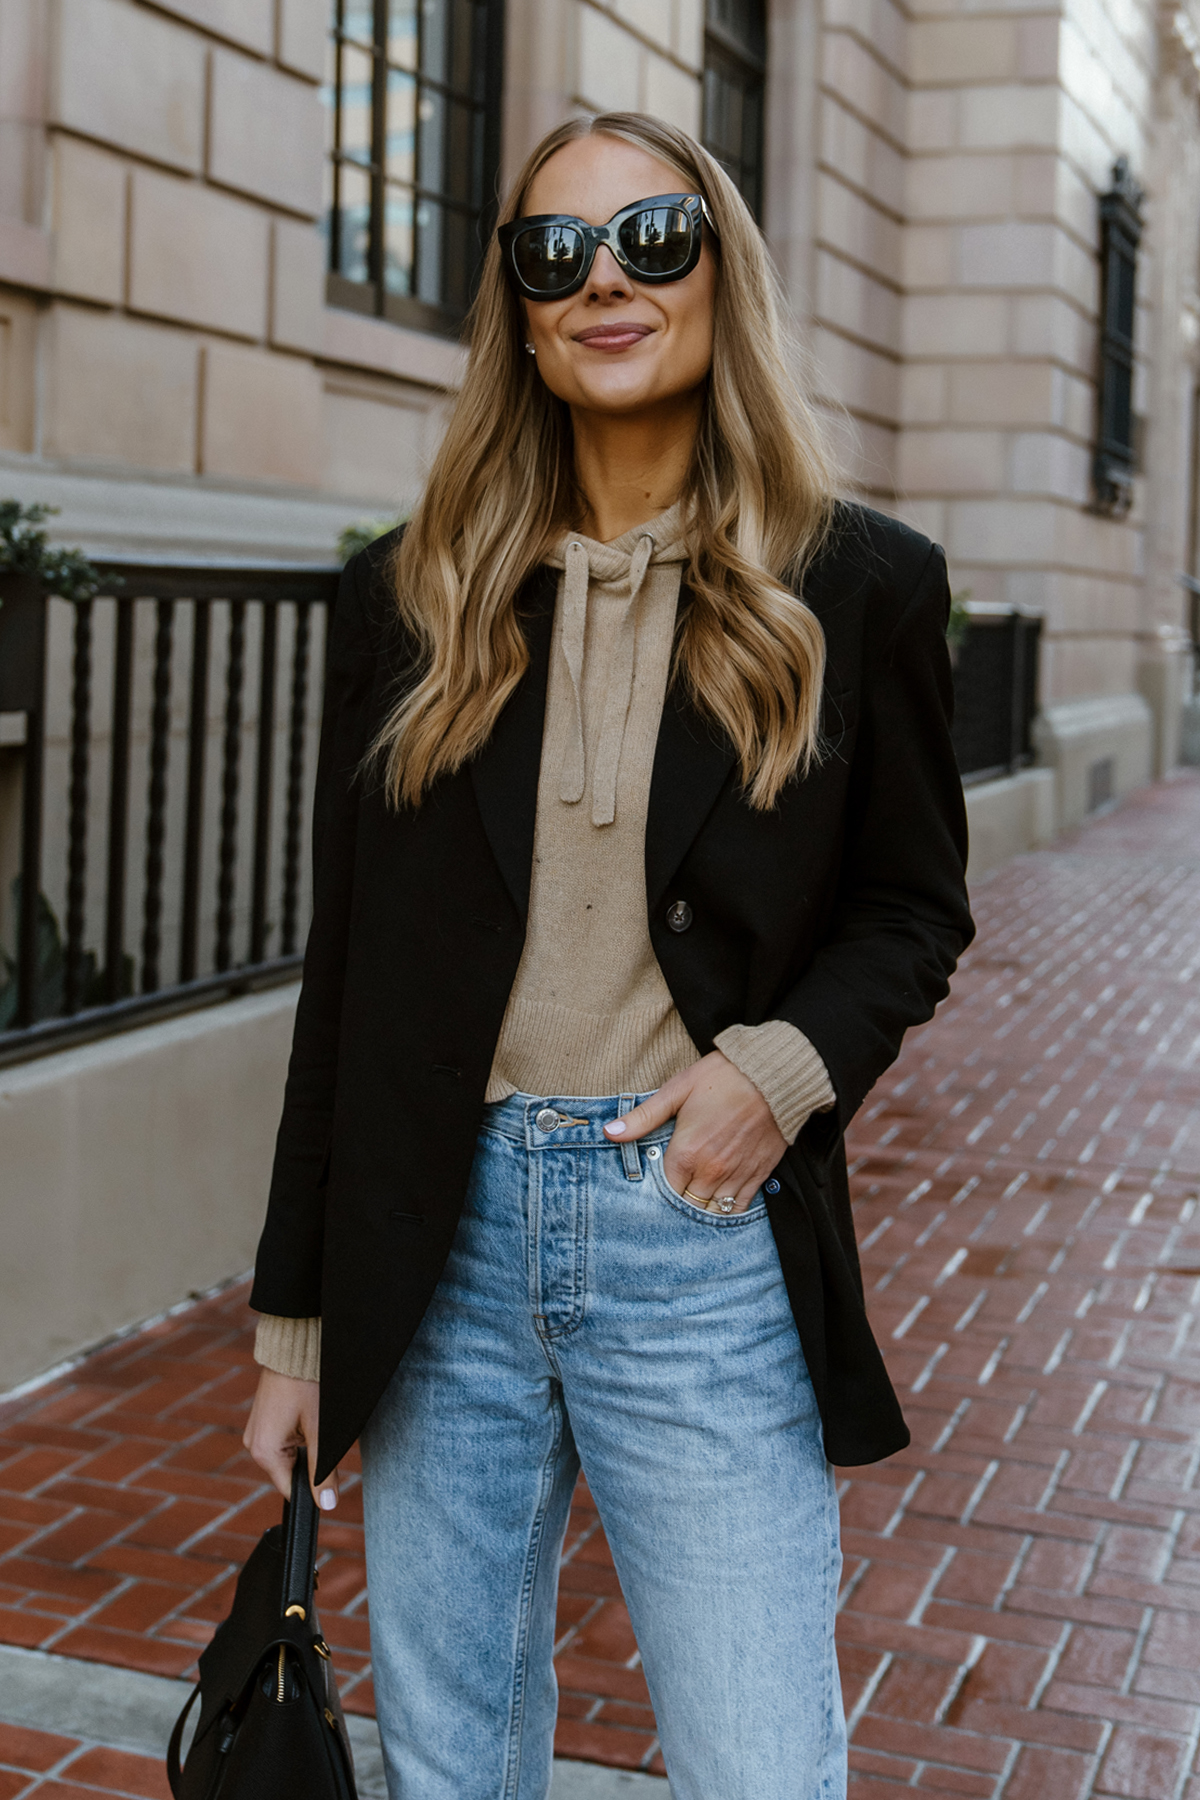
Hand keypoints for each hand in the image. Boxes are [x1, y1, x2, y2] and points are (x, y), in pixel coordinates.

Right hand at [244, 1368, 339, 1510]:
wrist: (293, 1349)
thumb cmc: (305, 1385)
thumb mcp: (319, 1430)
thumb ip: (323, 1470)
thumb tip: (327, 1505)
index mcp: (264, 1452)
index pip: (290, 1489)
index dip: (312, 1488)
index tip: (331, 1477)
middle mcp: (253, 1445)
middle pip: (289, 1472)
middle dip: (310, 1462)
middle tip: (323, 1435)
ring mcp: (256, 1431)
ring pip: (288, 1455)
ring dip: (305, 1446)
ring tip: (313, 1420)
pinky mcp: (262, 1420)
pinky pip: (282, 1439)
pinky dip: (298, 1433)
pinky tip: (306, 1414)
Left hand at [604, 1051, 785, 1211]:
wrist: (774, 1076)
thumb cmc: (723, 1078)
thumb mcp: (676, 1090)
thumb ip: (642, 1117)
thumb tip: (609, 1133)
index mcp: (686, 1153)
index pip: (663, 1192)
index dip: (655, 1193)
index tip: (653, 1189)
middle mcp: (710, 1171)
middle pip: (686, 1207)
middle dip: (676, 1205)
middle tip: (670, 1201)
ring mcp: (736, 1176)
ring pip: (712, 1212)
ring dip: (700, 1211)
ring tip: (691, 1205)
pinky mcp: (758, 1175)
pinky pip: (739, 1208)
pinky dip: (727, 1211)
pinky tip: (717, 1206)